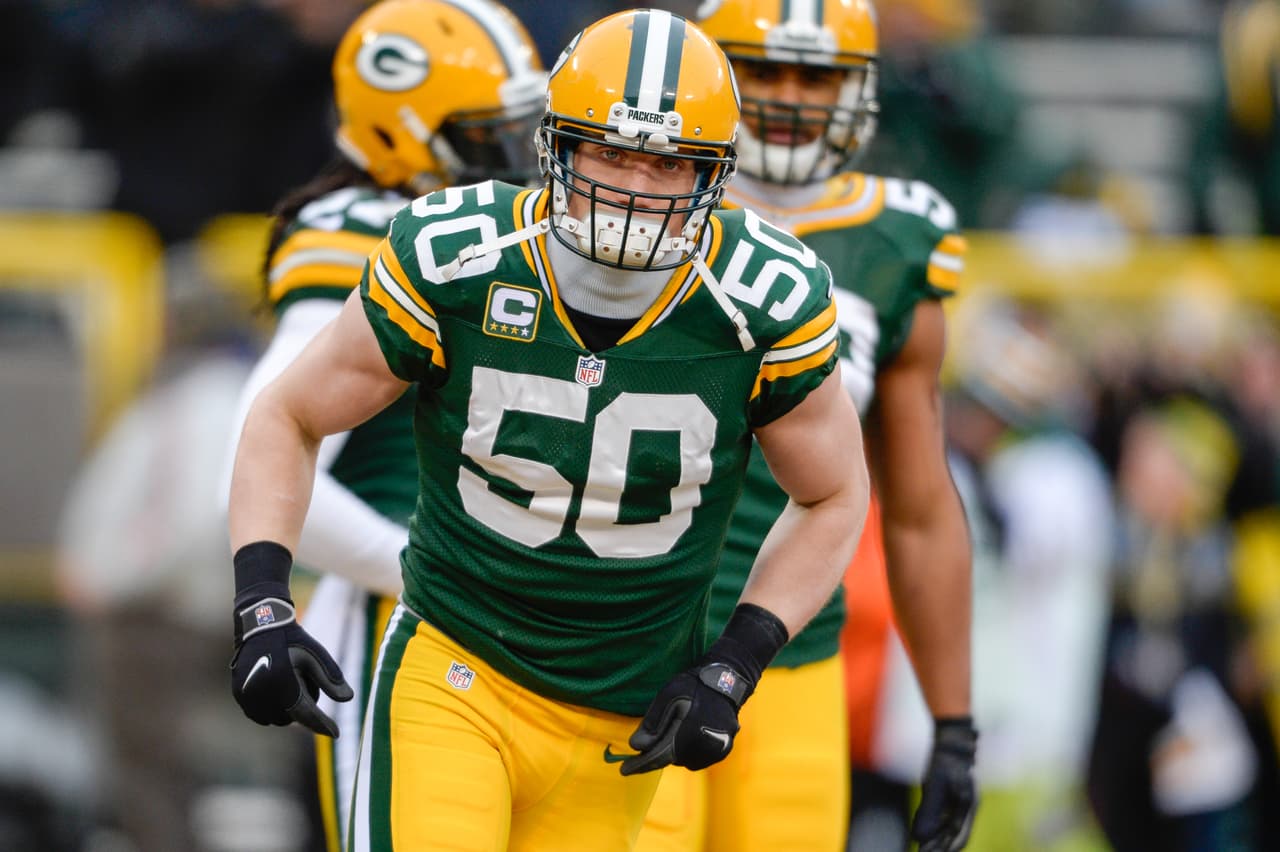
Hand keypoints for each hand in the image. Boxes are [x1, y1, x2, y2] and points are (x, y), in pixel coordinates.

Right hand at [229, 541, 352, 737]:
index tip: (336, 734)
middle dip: (303, 712)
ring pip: (274, 719)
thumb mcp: (316, 656)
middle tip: (308, 690)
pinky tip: (277, 697)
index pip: (307, 715)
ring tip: (292, 691)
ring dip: (286, 713)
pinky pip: (258, 714)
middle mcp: (263, 695)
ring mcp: (247, 696)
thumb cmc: (292, 640)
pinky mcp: (238, 694)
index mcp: (284, 686)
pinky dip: (269, 710)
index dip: (323, 725)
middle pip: (291, 719)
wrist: (260, 625)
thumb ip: (331, 679)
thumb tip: (348, 699)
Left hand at [619, 603, 788, 775]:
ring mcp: (716, 752)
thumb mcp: (668, 697)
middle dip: (658, 753)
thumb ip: (652, 723)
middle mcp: (703, 749)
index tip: (624, 770)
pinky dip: (690, 751)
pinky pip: (699, 758)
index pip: (657, 757)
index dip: (639, 764)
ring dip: (675, 751)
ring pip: (685, 760)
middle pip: (671, 760)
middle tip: (650, 741)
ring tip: (675, 730)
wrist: (728, 682)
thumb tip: (635, 745)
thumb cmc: (695, 686)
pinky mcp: (724, 751)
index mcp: (688, 736)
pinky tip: (689, 735)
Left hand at [911, 717, 978, 851]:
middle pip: (955, 835)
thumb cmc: (944, 762)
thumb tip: (919, 838)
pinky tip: (923, 833)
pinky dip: (935, 828)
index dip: (945, 848)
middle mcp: (967, 807)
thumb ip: (928, 812)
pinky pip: (945, 819)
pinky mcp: (953, 799)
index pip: (958, 836)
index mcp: (967, 805)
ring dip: (936, 839)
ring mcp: (961, 803)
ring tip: (921, 847)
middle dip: (939, 847)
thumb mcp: (933, 786)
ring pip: (949, 828)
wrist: (951, 742)